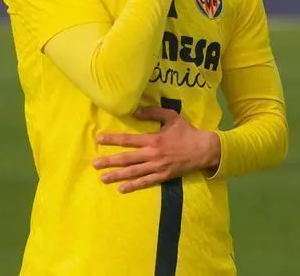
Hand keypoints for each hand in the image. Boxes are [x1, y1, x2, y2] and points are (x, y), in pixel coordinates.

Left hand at [93, 106, 220, 192]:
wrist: (204, 149)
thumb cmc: (187, 132)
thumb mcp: (171, 117)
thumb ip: (153, 112)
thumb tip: (135, 111)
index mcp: (153, 139)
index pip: (129, 139)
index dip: (113, 139)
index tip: (99, 140)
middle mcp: (153, 154)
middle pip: (127, 159)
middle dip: (110, 161)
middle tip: (95, 164)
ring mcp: (158, 167)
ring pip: (134, 172)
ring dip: (117, 175)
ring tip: (103, 178)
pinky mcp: (163, 176)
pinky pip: (146, 182)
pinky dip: (134, 185)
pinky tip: (122, 188)